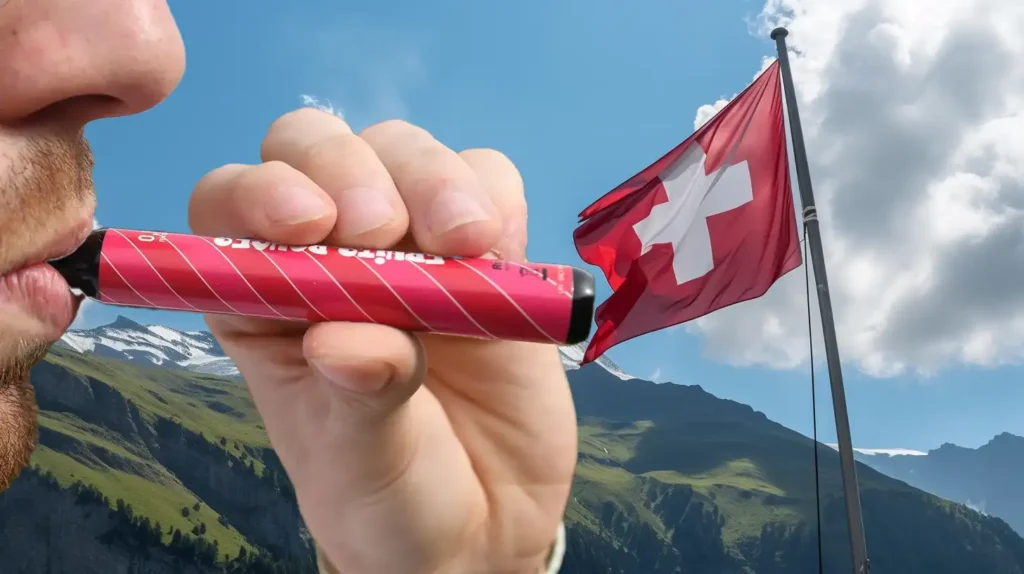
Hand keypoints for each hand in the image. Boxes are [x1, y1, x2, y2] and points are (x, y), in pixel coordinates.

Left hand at [187, 109, 577, 573]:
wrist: (485, 525)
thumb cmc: (392, 498)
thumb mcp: (360, 464)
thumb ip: (356, 399)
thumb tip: (345, 339)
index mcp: (264, 302)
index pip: (231, 207)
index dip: (257, 194)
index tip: (306, 226)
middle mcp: (331, 257)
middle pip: (316, 149)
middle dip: (349, 169)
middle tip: (384, 229)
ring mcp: (413, 246)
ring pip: (404, 151)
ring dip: (432, 179)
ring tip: (466, 244)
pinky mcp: (487, 250)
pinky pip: (489, 182)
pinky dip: (495, 197)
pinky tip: (500, 252)